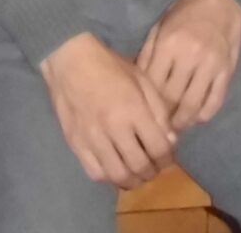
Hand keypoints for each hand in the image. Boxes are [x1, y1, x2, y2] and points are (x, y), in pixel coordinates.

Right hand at [40, 33, 176, 187]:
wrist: (70, 61)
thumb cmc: (110, 66)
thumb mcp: (142, 79)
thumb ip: (159, 110)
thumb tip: (170, 140)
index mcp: (133, 109)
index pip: (158, 148)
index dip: (168, 158)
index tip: (169, 157)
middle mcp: (113, 128)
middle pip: (140, 166)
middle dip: (153, 172)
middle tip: (155, 167)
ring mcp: (92, 138)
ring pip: (118, 175)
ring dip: (133, 180)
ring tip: (138, 173)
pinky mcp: (76, 144)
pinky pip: (95, 173)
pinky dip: (110, 178)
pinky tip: (116, 169)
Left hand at [137, 0, 240, 131]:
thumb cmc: (185, 13)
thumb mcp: (160, 27)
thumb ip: (148, 54)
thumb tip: (137, 84)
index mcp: (168, 45)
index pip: (153, 84)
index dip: (147, 104)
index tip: (143, 115)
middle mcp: (189, 57)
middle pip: (172, 98)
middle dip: (163, 117)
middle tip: (158, 129)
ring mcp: (210, 65)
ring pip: (193, 105)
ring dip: (183, 121)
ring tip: (176, 128)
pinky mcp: (227, 71)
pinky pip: (215, 101)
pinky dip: (204, 115)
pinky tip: (196, 118)